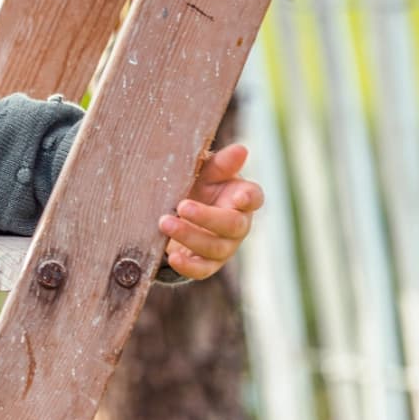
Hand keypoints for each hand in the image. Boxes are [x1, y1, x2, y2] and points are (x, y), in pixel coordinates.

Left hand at [159, 143, 263, 279]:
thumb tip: (241, 150)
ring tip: (164, 223)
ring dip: (190, 236)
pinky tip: (173, 257)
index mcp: (242, 198)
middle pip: (233, 225)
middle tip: (181, 206)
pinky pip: (202, 270)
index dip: (248, 197)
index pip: (254, 197)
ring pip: (215, 248)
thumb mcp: (206, 172)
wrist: (179, 212)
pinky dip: (188, 266)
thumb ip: (221, 164)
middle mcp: (239, 225)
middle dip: (207, 217)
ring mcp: (225, 247)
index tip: (237, 195)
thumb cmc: (199, 187)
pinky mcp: (208, 264)